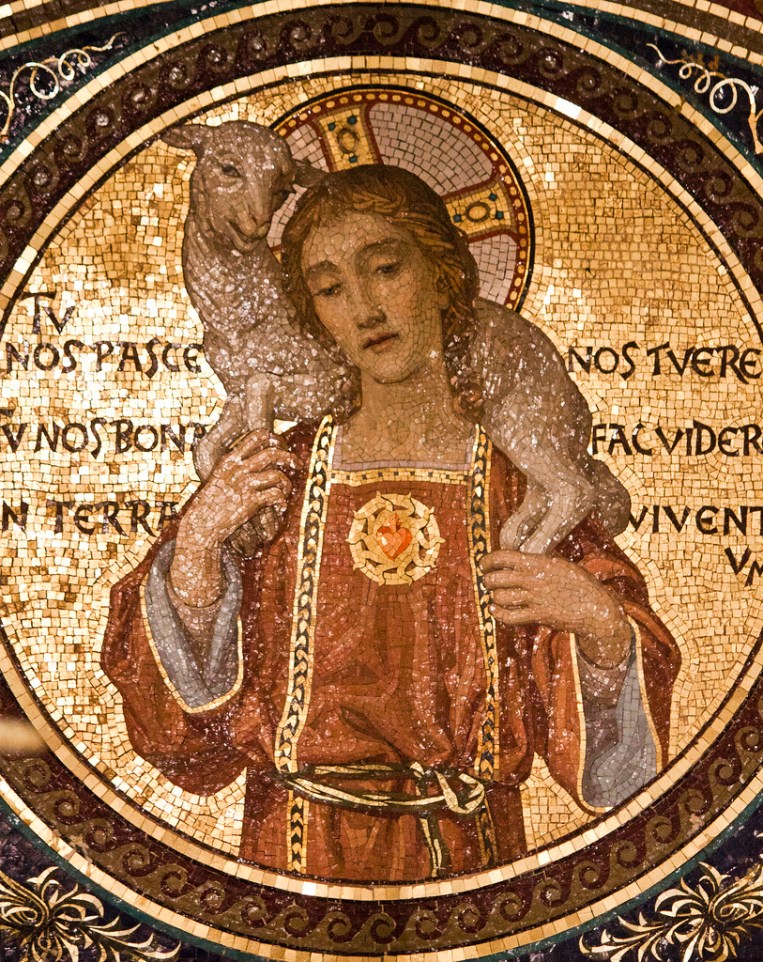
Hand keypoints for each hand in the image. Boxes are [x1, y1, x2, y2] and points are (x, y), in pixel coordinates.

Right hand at [184, 430, 297, 545]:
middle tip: (296, 465)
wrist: (200, 524)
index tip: (282, 446)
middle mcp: (238, 469)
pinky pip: (276, 496)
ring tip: (285, 492)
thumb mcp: (219, 477)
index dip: (274, 438)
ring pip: (277, 475)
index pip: (256, 436)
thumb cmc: (210, 503)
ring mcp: (244, 485)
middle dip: (289, 457)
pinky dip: (282, 502)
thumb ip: (236, 467)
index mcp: (230, 459)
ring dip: (287, 484)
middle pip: (272, 453)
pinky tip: (280, 508)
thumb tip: (258, 461)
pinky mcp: (250, 502)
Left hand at [480, 550, 631, 667]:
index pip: (504, 556)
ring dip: (493, 597)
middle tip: (488, 582)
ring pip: (501, 597)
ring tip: (494, 596)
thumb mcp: (561, 564)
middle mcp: (534, 578)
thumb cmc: (580, 584)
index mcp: (539, 562)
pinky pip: (510, 616)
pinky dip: (498, 614)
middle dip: (488, 580)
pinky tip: (495, 611)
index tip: (483, 565)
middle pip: (497, 578)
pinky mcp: (539, 615)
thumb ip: (541, 561)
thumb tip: (522, 556)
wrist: (597, 606)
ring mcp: (536, 597)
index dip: (488, 560)